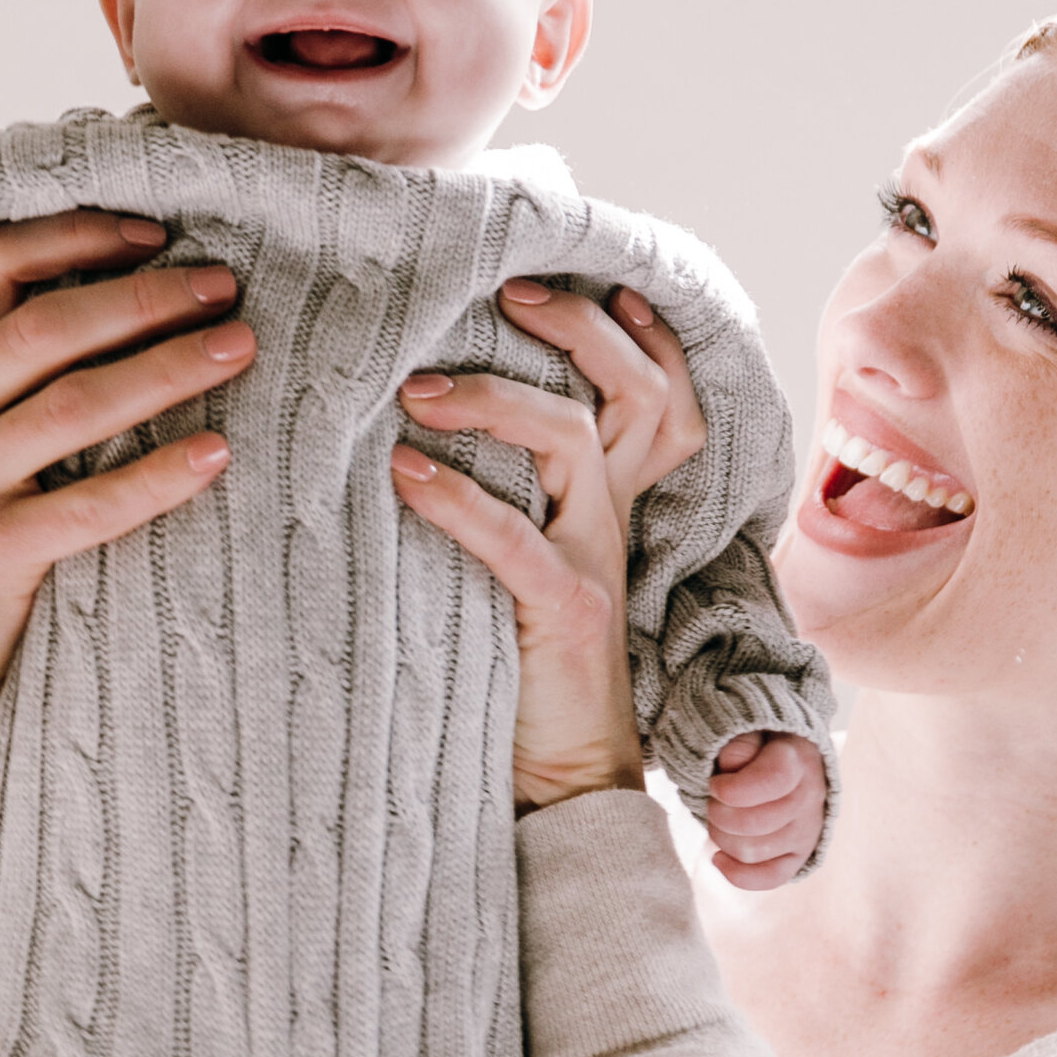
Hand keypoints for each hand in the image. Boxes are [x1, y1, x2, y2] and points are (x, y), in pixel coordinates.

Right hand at [0, 208, 257, 715]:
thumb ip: (12, 376)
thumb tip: (136, 294)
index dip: (75, 234)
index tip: (158, 231)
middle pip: (44, 326)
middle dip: (144, 297)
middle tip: (224, 288)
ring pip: (75, 405)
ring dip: (168, 368)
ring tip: (239, 347)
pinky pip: (92, 503)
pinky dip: (161, 474)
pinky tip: (218, 453)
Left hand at [390, 281, 703, 814]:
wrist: (563, 777)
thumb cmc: (518, 669)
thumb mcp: (511, 565)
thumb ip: (494, 500)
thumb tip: (407, 431)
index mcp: (604, 503)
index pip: (653, 391)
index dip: (629, 330)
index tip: (560, 279)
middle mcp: (610, 519)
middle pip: (626, 392)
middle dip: (569, 329)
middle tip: (493, 298)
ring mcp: (594, 560)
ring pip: (570, 441)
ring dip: (491, 400)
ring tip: (415, 390)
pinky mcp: (565, 610)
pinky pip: (512, 537)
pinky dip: (455, 497)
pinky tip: (403, 471)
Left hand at [706, 730, 825, 892]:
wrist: (788, 761)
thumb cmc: (758, 746)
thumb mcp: (749, 731)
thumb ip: (739, 742)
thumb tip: (731, 765)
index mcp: (798, 759)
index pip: (772, 781)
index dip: (732, 789)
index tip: (715, 784)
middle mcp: (810, 797)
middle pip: (753, 824)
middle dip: (718, 813)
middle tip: (712, 802)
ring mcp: (807, 830)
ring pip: (752, 852)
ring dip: (721, 838)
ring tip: (718, 820)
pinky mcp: (801, 854)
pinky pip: (771, 878)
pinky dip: (738, 874)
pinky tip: (718, 858)